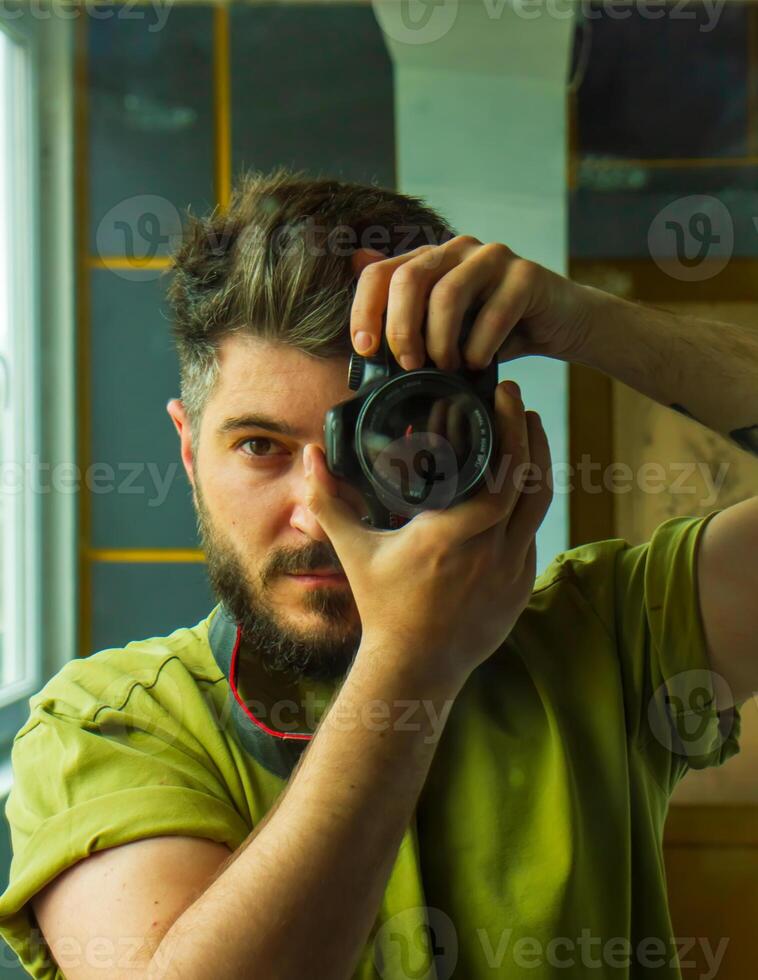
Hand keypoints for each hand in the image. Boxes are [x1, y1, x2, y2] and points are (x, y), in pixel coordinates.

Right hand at [303, 378, 552, 697]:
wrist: (416, 666)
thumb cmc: (384, 606)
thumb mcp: (355, 551)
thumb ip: (330, 502)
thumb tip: (310, 457)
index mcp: (452, 536)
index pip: (503, 477)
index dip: (512, 433)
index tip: (505, 399)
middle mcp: (491, 551)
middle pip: (532, 482)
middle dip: (529, 436)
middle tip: (519, 405)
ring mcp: (512, 571)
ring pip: (539, 507)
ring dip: (537, 465)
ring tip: (528, 433)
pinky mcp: (521, 586)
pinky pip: (532, 533)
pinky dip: (527, 503)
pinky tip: (517, 486)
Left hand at [350, 237, 593, 371]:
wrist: (559, 325)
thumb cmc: (495, 333)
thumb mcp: (444, 334)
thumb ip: (407, 328)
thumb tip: (359, 337)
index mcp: (429, 260)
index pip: (380, 274)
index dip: (364, 311)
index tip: (364, 349)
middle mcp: (456, 249)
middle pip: (409, 278)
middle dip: (401, 329)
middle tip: (408, 365)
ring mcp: (492, 257)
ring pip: (448, 294)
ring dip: (441, 341)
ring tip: (446, 367)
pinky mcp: (526, 274)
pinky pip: (493, 312)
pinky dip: (481, 346)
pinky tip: (478, 363)